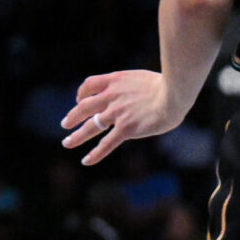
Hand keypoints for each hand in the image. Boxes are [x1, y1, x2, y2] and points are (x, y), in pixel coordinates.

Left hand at [64, 70, 178, 165]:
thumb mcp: (144, 79)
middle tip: (65, 123)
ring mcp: (117, 113)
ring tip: (67, 143)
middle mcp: (112, 96)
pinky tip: (86, 160)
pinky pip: (106, 143)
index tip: (80, 99)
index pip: (90, 84)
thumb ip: (135, 87)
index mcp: (116, 81)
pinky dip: (95, 153)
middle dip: (73, 116)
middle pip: (85, 106)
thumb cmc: (168, 85)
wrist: (173, 93)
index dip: (82, 93)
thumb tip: (139, 96)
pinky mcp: (126, 128)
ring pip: (91, 126)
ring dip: (77, 136)